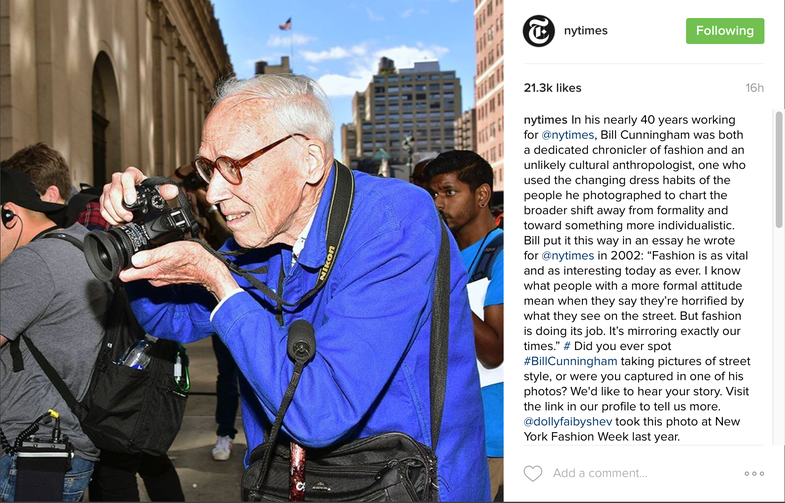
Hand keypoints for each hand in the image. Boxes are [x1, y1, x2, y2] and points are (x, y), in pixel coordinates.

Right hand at [100, 167, 179, 224]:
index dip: (128, 189)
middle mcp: (118, 179)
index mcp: (132, 174)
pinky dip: (109, 216)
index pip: (127, 177)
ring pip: (107, 200)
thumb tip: (173, 191)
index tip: (131, 201)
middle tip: (129, 217)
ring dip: (115, 213)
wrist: (139, 194)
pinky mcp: (105, 197)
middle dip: (120, 207)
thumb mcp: (157, 190)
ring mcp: (110, 188)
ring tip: (124, 220)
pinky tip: (117, 221)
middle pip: (114, 191)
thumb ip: (165, 191)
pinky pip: (102, 207)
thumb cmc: (147, 190)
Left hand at [118, 241, 238, 300]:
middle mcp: (154, 278)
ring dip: (144, 263)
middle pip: (134, 272)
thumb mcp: (170, 251)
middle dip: (131, 263)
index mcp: (151, 272)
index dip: (118, 267)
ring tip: (147, 251)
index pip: (125, 276)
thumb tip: (133, 259)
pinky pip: (156, 271)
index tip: (114, 259)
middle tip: (132, 250)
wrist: (209, 269)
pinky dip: (156, 265)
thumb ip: (150, 256)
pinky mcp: (168, 277)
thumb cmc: (192, 259)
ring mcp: (161, 279)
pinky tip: (162, 257)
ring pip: (145, 271)